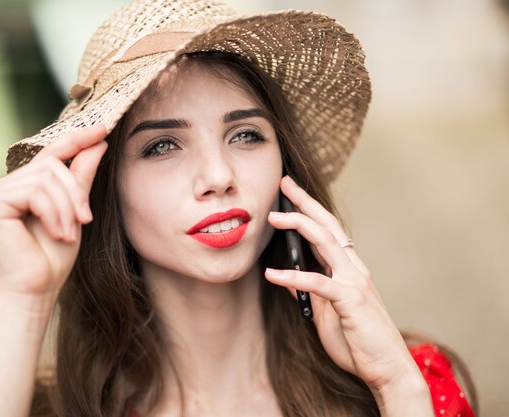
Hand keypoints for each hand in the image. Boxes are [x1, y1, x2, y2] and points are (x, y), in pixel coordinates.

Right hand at [0, 126, 107, 301]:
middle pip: (52, 166)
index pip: (52, 153)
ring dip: (66, 207)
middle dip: (75, 193)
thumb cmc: (52, 256)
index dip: (77, 139)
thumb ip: (81, 178)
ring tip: (69, 232)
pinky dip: (53, 213)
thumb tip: (97, 144)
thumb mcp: (75, 212)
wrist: (36, 289)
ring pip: (45, 179)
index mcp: (24, 185)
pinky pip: (35, 192)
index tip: (102, 129)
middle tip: (85, 219)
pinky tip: (57, 233)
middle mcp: (6, 184)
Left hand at [265, 176, 422, 393]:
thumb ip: (308, 293)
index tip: (290, 193)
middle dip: (305, 202)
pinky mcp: (350, 299)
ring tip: (273, 217)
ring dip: (298, 225)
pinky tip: (271, 274)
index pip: (329, 231)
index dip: (310, 209)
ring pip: (326, 241)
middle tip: (284, 183)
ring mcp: (355, 282)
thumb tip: (285, 278)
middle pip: (328, 225)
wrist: (388, 370)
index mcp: (351, 270)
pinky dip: (292, 276)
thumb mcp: (325, 314)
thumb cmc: (359, 343)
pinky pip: (318, 282)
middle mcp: (355, 269)